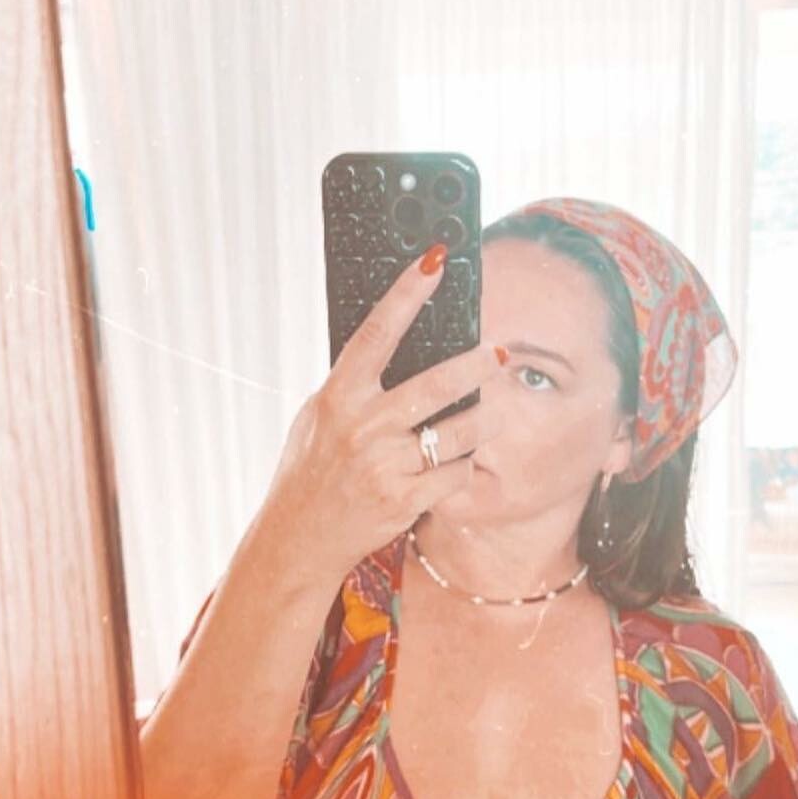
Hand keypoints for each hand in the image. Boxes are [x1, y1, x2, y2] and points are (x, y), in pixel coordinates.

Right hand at [259, 243, 506, 578]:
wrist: (298, 536)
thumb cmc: (310, 470)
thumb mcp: (317, 418)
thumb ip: (352, 387)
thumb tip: (389, 344)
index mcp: (338, 396)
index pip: (377, 333)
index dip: (406, 294)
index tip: (433, 262)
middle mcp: (361, 427)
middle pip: (435, 384)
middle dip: (476, 367)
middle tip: (499, 355)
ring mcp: (384, 465)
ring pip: (457, 432)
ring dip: (483, 420)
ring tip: (489, 413)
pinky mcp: (402, 500)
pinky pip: (455, 474)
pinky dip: (464, 466)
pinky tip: (460, 462)